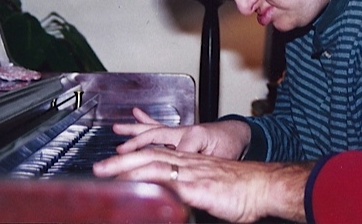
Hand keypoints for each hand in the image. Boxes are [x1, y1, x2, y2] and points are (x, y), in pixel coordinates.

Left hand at [93, 147, 312, 222]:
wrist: (264, 187)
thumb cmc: (243, 191)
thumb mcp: (211, 193)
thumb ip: (191, 196)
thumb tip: (176, 206)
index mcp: (191, 164)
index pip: (156, 155)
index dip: (133, 158)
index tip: (114, 164)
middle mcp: (188, 163)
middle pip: (148, 154)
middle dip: (120, 161)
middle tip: (97, 169)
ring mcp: (191, 173)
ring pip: (151, 162)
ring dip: (124, 167)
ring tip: (103, 173)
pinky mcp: (196, 186)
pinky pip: (166, 181)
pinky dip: (146, 181)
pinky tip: (131, 187)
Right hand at [114, 107, 250, 159]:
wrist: (236, 133)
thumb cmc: (230, 144)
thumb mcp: (221, 156)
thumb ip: (203, 162)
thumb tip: (183, 169)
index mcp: (193, 136)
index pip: (171, 153)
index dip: (158, 166)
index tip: (141, 175)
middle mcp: (183, 131)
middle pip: (154, 136)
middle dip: (135, 144)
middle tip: (118, 150)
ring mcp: (179, 131)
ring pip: (153, 129)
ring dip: (134, 130)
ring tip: (118, 128)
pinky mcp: (178, 132)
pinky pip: (158, 125)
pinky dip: (146, 119)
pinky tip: (137, 113)